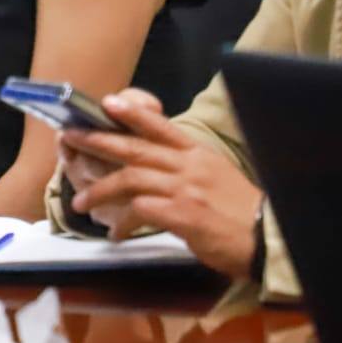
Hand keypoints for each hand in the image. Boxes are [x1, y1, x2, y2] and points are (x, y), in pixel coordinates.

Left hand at [62, 88, 262, 278]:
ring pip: (129, 179)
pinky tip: (115, 233)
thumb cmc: (244, 214)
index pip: (161, 126)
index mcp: (198, 155)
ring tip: (79, 202)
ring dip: (99, 190)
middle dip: (97, 141)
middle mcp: (189, 166)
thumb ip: (188, 170)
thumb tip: (159, 170)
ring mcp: (184, 189)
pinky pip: (139, 212)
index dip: (132, 113)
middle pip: (134, 148)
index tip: (107, 102)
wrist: (270, 241)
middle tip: (71, 138)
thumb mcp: (218, 178)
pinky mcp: (182, 215)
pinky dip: (122, 222)